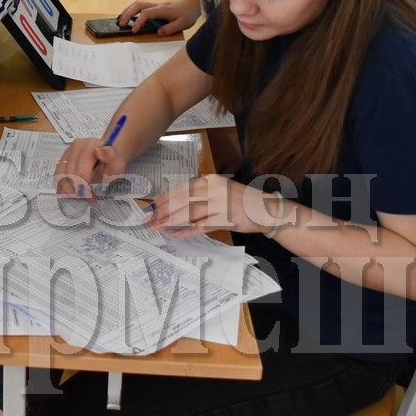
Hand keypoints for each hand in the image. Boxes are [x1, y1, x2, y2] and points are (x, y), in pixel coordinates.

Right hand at [53, 135, 127, 199]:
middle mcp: (76, 145)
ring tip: (81, 199)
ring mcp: (67, 153)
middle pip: (70, 171)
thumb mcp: (117, 164)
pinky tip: (72, 195)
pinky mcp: (62, 161)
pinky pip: (57, 176)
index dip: (83, 182)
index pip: (82, 164)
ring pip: (61, 174)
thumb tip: (101, 150)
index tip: (89, 196)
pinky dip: (63, 188)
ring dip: (69, 190)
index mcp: (91, 144)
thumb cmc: (111, 165)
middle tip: (88, 200)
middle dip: (78, 189)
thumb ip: (112, 157)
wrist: (106, 162)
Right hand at [115, 0, 193, 36]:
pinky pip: (140, 6)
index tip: (134, 31)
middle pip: (138, 5)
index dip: (139, 21)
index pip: (146, 14)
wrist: (191, 3)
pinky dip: (132, 10)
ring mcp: (155, 5)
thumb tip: (158, 33)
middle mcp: (157, 5)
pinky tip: (128, 17)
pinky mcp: (154, 7)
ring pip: (137, 4)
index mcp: (163, 10)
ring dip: (127, 11)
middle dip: (127, 14)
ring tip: (120, 20)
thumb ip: (170, 28)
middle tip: (120, 24)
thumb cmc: (188, 14)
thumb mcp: (183, 23)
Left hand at [145, 174, 275, 238]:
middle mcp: (213, 189)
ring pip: (189, 213)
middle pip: (182, 200)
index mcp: (210, 180)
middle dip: (163, 210)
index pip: (182, 188)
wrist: (266, 209)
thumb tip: (175, 204)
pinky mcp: (226, 219)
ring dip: (171, 221)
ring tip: (158, 227)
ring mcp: (220, 204)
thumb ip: (200, 195)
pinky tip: (176, 235)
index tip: (151, 206)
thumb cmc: (241, 200)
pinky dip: (187, 231)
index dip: (165, 198)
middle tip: (149, 219)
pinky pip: (202, 226)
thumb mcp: (219, 190)